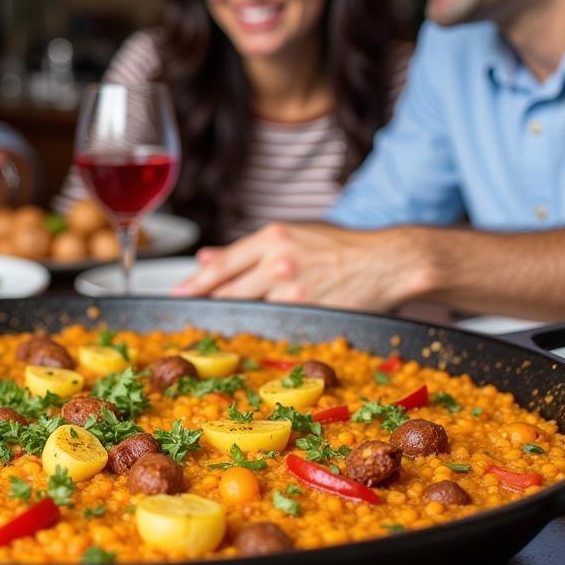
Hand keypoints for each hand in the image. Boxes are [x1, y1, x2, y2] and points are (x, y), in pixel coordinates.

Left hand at [173, 221, 423, 311]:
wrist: (385, 261)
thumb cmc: (338, 246)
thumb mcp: (292, 234)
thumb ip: (247, 248)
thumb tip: (205, 258)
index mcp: (272, 237)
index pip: (222, 264)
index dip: (195, 282)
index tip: (179, 293)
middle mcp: (278, 261)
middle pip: (228, 289)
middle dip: (207, 302)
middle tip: (191, 312)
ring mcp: (292, 288)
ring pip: (248, 308)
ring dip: (234, 316)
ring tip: (222, 323)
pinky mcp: (308, 310)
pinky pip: (274, 322)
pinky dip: (262, 325)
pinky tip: (258, 329)